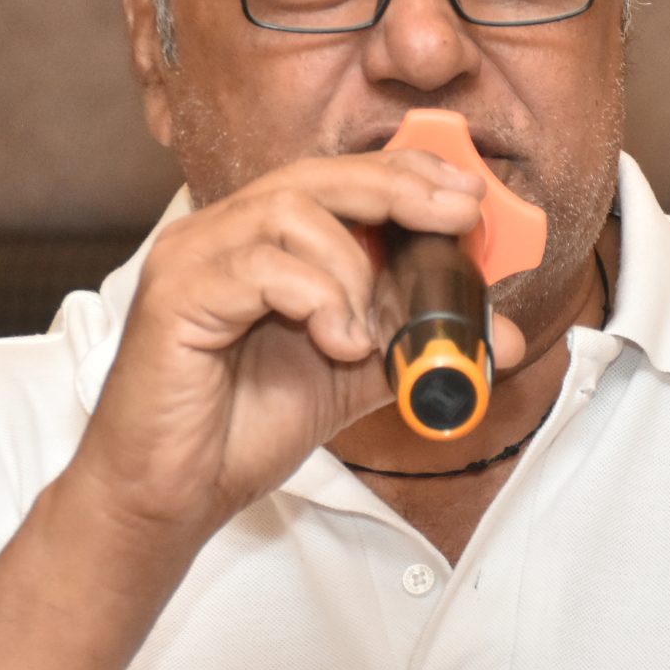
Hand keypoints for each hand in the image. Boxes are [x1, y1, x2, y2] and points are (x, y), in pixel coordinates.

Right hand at [72, 149, 523, 541]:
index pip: (334, 178)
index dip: (403, 174)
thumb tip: (500, 338)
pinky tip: (337, 343)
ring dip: (352, 268)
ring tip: (366, 333)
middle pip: (316, 176)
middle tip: (456, 216)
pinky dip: (316, 298)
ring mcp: (191, 257)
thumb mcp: (350, 376)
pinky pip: (259, 267)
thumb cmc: (240, 428)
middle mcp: (219, 234)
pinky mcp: (174, 296)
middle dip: (398, 189)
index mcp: (257, 240)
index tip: (466, 194)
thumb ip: (416, 346)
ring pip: (289, 212)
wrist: (168, 495)